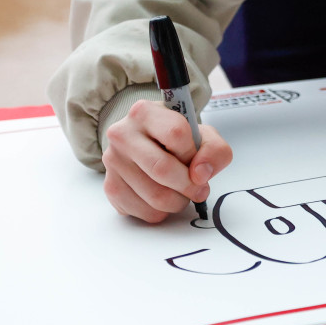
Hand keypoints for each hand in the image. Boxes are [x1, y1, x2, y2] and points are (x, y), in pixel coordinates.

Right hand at [101, 99, 232, 223]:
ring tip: (181, 191)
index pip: (176, 133)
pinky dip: (163, 212)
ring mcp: (113, 162)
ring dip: (178, 201)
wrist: (147, 144)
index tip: (197, 161)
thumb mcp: (201, 134)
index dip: (193, 154)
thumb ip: (214, 150)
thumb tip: (200, 175)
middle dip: (188, 186)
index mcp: (144, 112)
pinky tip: (164, 197)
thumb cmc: (176, 139)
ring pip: (155, 196)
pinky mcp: (111, 187)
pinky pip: (145, 212)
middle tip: (199, 189)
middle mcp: (122, 134)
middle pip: (162, 169)